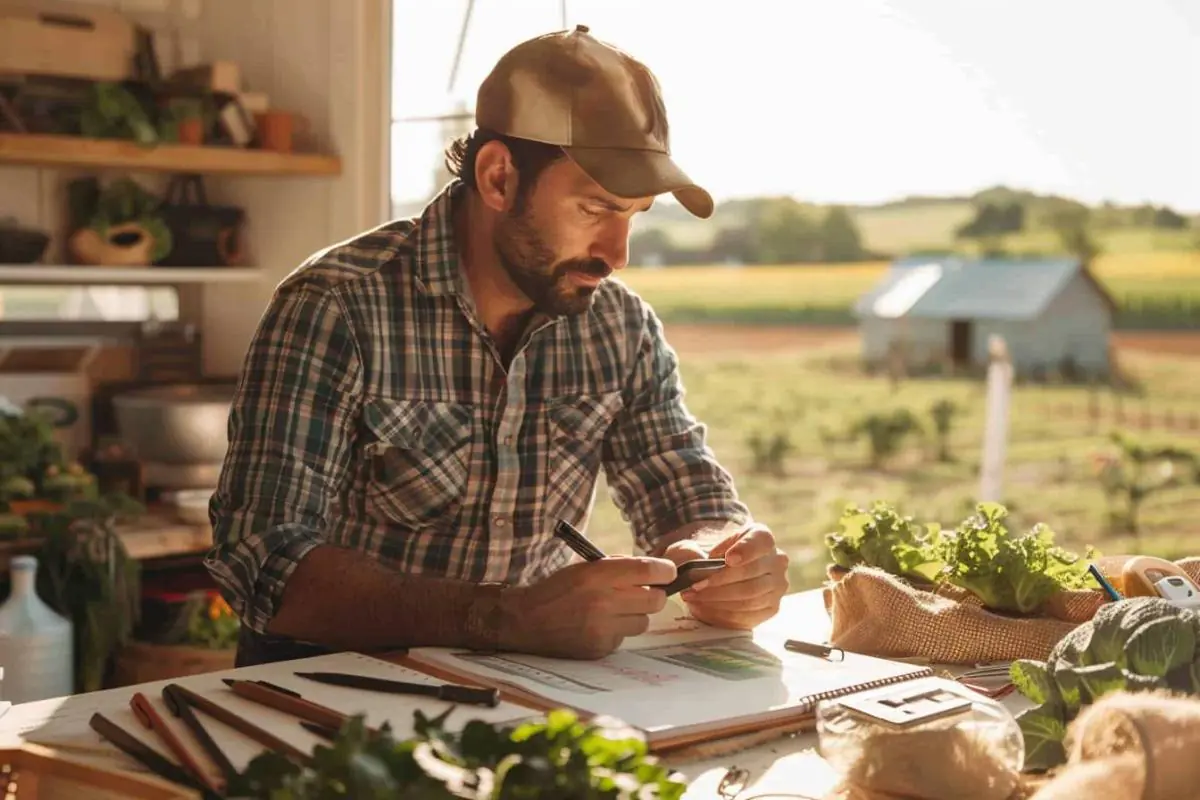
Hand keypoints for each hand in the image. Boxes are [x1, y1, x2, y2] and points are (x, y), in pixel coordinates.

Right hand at [499, 556, 675, 658]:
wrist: (525, 620)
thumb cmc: (557, 589)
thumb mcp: (584, 568)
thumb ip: (617, 568)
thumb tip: (654, 572)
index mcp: (598, 575)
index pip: (649, 570)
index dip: (665, 571)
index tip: (668, 572)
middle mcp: (603, 601)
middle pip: (655, 599)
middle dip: (655, 595)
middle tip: (644, 593)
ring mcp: (602, 628)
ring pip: (643, 622)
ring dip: (636, 615)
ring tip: (615, 611)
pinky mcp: (600, 648)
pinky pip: (624, 639)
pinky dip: (618, 632)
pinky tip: (599, 626)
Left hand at [662, 523, 789, 629]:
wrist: (716, 573)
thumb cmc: (706, 558)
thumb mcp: (694, 546)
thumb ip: (689, 551)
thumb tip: (694, 562)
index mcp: (762, 537)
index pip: (761, 541)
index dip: (746, 550)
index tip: (728, 559)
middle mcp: (776, 561)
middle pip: (751, 573)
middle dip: (719, 582)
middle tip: (694, 586)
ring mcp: (777, 586)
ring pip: (749, 596)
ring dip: (718, 599)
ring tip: (694, 598)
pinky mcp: (771, 608)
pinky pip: (748, 615)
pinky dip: (724, 613)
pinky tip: (705, 608)